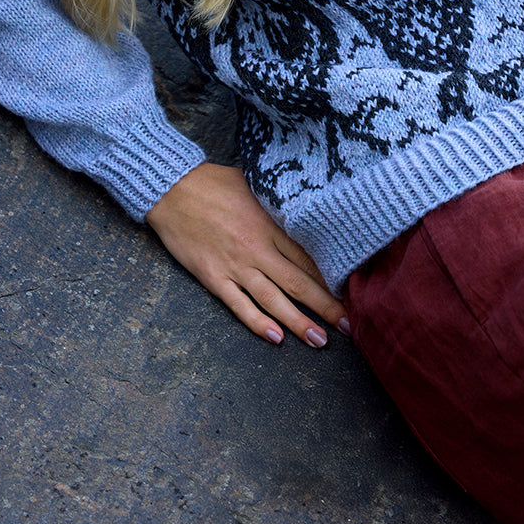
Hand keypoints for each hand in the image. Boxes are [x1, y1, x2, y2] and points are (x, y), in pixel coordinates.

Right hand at [146, 162, 348, 348]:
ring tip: (319, 340)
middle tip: (347, 326)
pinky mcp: (212, 276)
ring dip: (297, 321)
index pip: (309, 257)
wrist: (173, 187)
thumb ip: (278, 202)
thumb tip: (304, 203)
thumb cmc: (215, 182)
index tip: (351, 293)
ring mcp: (235, 264)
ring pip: (273, 299)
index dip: (331, 278)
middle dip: (325, 306)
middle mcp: (258, 247)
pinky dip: (257, 322)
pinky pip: (238, 304)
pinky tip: (275, 338)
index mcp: (272, 224)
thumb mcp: (255, 185)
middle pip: (298, 282)